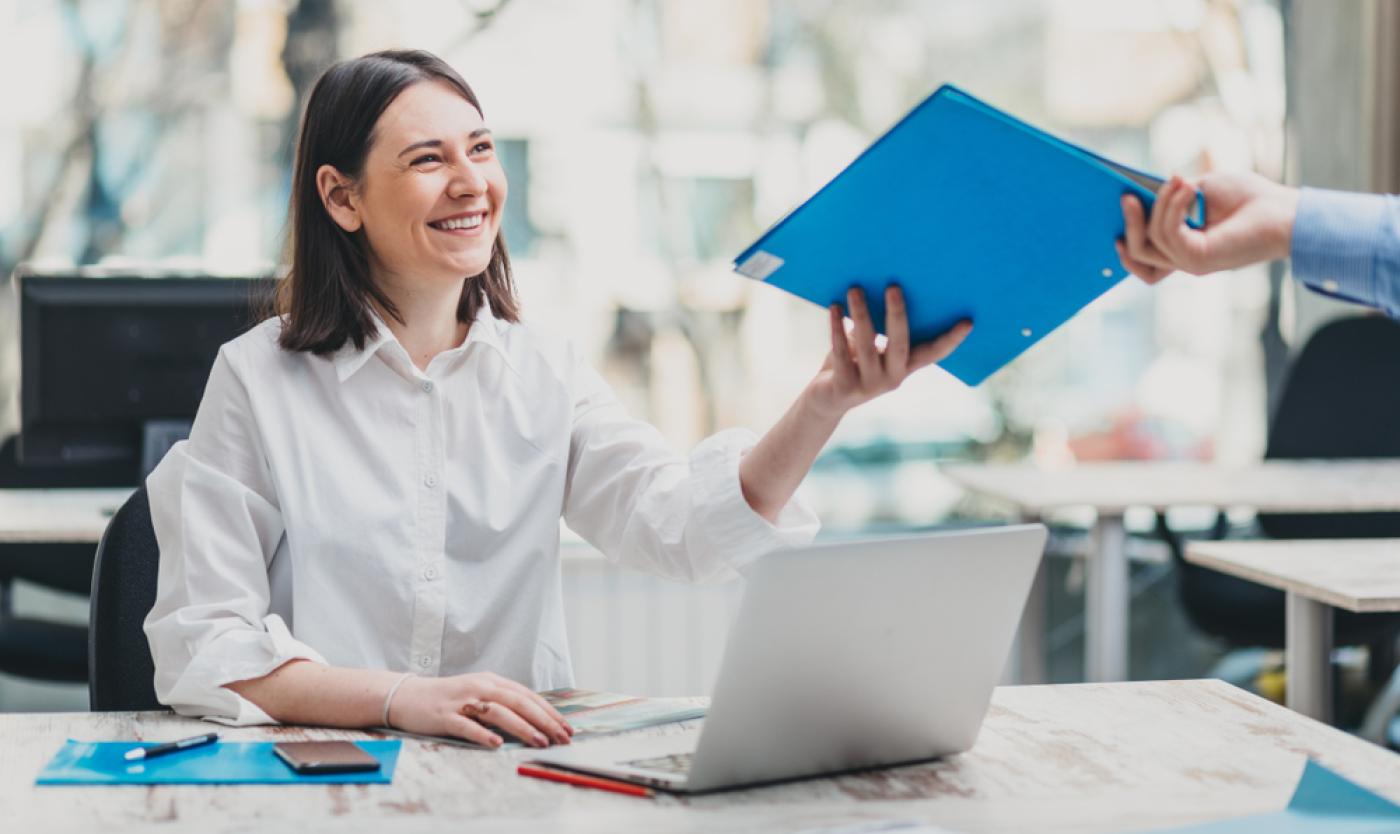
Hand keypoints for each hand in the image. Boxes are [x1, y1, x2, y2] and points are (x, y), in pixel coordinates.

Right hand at [387, 671, 572, 748]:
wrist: (407, 696)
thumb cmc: (448, 698)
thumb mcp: (479, 694)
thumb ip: (502, 703)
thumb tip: (534, 720)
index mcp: (491, 681)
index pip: (527, 696)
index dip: (549, 712)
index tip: (566, 728)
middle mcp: (480, 686)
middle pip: (518, 702)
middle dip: (544, 721)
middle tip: (561, 738)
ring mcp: (462, 700)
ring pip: (497, 712)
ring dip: (521, 727)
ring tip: (539, 741)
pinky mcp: (444, 715)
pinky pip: (466, 725)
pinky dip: (482, 734)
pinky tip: (496, 743)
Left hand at [804, 285, 971, 419]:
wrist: (825, 401)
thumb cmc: (851, 364)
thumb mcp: (868, 346)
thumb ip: (876, 327)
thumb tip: (884, 288)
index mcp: (904, 366)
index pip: (933, 353)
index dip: (951, 339)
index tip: (968, 321)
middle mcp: (892, 378)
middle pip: (900, 344)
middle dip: (897, 314)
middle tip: (894, 285)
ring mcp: (870, 385)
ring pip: (868, 346)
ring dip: (862, 314)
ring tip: (855, 288)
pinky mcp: (846, 387)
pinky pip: (842, 353)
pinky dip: (837, 328)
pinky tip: (835, 307)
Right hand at [1117, 171, 1299, 283]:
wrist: (1283, 212)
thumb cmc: (1248, 198)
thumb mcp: (1201, 190)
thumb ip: (1173, 196)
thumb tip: (1145, 193)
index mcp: (1184, 247)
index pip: (1145, 260)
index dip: (1125, 243)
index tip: (1116, 215)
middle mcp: (1183, 260)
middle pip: (1138, 251)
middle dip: (1129, 222)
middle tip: (1127, 196)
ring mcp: (1190, 263)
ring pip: (1151, 240)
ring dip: (1160, 204)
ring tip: (1179, 180)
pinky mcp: (1198, 259)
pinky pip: (1169, 234)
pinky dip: (1174, 207)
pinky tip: (1189, 188)